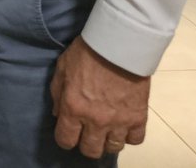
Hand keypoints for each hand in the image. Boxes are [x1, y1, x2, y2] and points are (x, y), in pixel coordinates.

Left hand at [50, 36, 149, 158]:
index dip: (65, 139)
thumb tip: (58, 114)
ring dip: (108, 140)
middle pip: (91, 150)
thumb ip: (57, 93)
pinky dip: (130, 135)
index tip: (69, 133)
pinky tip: (125, 126)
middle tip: (88, 133)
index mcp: (73, 108)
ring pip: (113, 148)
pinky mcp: (138, 117)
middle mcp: (95, 120)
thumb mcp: (62, 68)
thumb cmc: (86, 52)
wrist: (119, 44)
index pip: (65, 140)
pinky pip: (135, 139)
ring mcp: (119, 121)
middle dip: (87, 144)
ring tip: (107, 129)